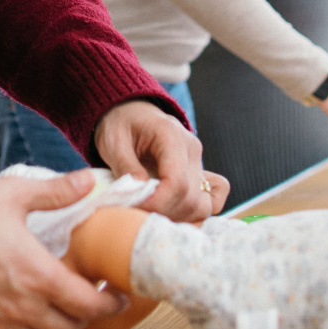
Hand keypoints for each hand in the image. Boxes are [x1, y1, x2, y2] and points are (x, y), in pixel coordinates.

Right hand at [0, 171, 125, 328]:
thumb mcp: (14, 194)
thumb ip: (55, 192)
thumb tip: (87, 180)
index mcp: (38, 273)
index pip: (88, 303)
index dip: (109, 304)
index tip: (114, 297)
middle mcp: (21, 304)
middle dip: (84, 320)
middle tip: (86, 307)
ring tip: (60, 328)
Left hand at [93, 99, 222, 220]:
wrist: (131, 112)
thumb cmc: (120, 124)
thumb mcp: (113, 142)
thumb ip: (126, 168)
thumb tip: (139, 196)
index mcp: (171, 136)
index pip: (177, 182)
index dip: (157, 203)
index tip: (135, 208)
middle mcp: (192, 150)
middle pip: (192, 198)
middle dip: (164, 213)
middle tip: (137, 213)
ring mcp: (199, 163)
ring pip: (204, 205)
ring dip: (178, 217)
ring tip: (151, 213)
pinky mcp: (201, 174)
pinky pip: (214, 200)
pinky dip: (196, 212)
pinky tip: (172, 211)